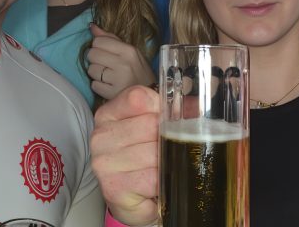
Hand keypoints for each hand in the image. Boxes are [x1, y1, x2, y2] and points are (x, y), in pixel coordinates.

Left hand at [87, 24, 154, 99]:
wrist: (151, 94)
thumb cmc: (139, 70)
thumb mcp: (131, 52)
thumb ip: (111, 39)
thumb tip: (91, 26)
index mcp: (129, 50)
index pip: (99, 41)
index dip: (98, 46)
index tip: (105, 52)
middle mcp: (123, 63)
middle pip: (92, 54)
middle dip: (95, 59)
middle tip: (105, 64)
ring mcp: (117, 80)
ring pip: (91, 70)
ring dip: (96, 73)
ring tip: (107, 75)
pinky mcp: (111, 94)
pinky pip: (93, 85)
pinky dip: (98, 85)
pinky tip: (107, 85)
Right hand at [90, 85, 160, 226]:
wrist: (129, 201)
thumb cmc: (141, 160)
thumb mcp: (151, 129)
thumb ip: (172, 111)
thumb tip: (197, 105)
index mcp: (108, 114)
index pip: (139, 98)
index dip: (161, 109)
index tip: (167, 120)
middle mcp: (101, 136)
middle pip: (150, 125)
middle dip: (169, 138)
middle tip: (170, 149)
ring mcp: (105, 163)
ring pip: (155, 153)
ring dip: (168, 161)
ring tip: (165, 167)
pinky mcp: (115, 188)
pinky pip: (153, 178)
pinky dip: (163, 181)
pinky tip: (160, 183)